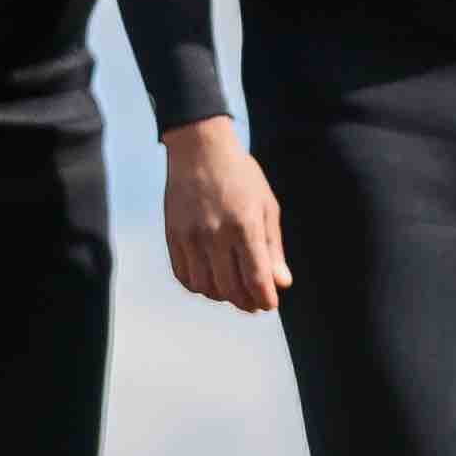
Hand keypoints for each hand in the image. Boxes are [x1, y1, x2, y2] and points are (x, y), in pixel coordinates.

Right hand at [163, 124, 290, 315]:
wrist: (200, 150)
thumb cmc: (241, 177)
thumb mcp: (266, 206)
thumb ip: (273, 248)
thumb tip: (281, 284)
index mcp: (245, 225)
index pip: (255, 278)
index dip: (264, 298)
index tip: (270, 305)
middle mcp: (215, 234)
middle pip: (230, 288)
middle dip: (246, 303)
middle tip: (254, 304)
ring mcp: (191, 237)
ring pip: (205, 287)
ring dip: (222, 296)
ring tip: (234, 291)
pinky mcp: (173, 237)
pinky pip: (184, 276)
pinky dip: (199, 286)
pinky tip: (211, 281)